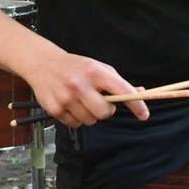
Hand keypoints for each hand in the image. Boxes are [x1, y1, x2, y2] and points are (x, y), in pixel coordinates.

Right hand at [29, 50, 149, 127]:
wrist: (43, 64)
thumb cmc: (75, 66)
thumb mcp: (99, 68)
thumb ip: (118, 82)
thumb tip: (139, 93)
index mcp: (95, 72)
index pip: (121, 90)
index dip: (136, 104)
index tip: (144, 114)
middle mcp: (80, 85)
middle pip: (105, 112)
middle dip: (107, 110)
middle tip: (101, 101)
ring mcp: (66, 98)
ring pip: (90, 121)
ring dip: (91, 114)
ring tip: (82, 101)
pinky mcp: (54, 109)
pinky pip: (75, 124)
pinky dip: (77, 118)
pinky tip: (71, 105)